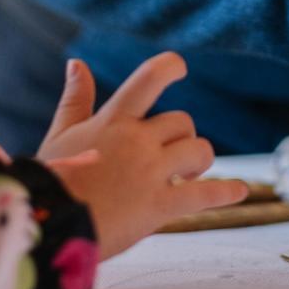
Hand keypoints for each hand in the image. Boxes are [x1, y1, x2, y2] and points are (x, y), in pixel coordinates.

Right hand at [39, 53, 247, 258]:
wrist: (48, 225)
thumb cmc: (52, 180)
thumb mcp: (61, 134)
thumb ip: (75, 99)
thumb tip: (77, 63)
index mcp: (114, 120)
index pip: (149, 78)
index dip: (170, 67)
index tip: (179, 67)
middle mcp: (138, 141)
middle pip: (182, 122)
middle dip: (182, 136)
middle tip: (172, 155)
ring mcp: (151, 173)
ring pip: (199, 151)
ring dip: (199, 161)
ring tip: (187, 174)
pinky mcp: (160, 206)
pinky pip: (204, 195)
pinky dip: (226, 192)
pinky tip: (240, 191)